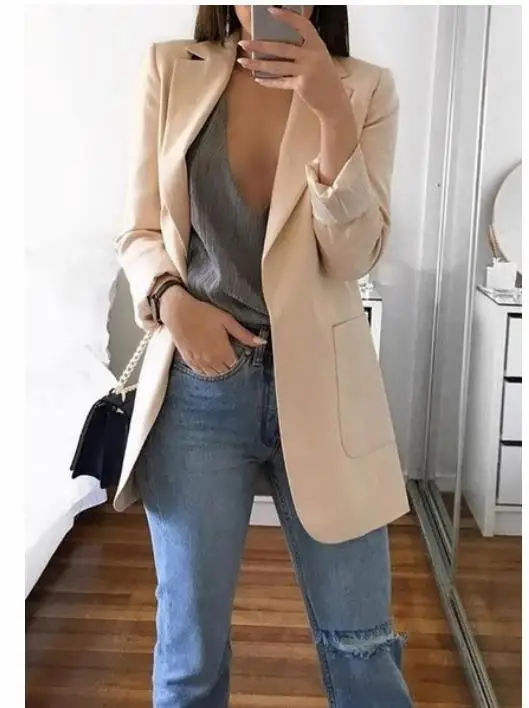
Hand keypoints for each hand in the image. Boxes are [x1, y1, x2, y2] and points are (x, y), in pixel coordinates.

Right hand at [160, 287, 265, 376]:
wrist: (178, 311)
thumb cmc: (204, 313)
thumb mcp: (227, 320)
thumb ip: (244, 334)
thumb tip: (262, 343)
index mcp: (223, 352)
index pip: (234, 364)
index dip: (236, 357)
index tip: (235, 349)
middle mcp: (211, 360)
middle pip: (224, 370)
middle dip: (227, 364)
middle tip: (227, 352)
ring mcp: (199, 361)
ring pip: (212, 373)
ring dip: (217, 368)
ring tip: (217, 356)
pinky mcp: (188, 359)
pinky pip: (200, 372)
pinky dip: (205, 370)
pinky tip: (206, 361)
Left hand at [238, 7, 352, 123]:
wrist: (334, 101)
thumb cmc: (323, 78)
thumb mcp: (317, 58)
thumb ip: (302, 50)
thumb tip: (275, 45)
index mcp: (317, 44)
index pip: (302, 25)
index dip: (287, 17)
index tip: (271, 11)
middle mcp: (312, 56)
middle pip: (282, 48)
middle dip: (260, 46)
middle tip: (244, 43)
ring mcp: (307, 71)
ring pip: (277, 66)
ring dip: (258, 64)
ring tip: (243, 62)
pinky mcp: (301, 85)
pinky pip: (280, 82)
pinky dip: (268, 81)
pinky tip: (257, 78)